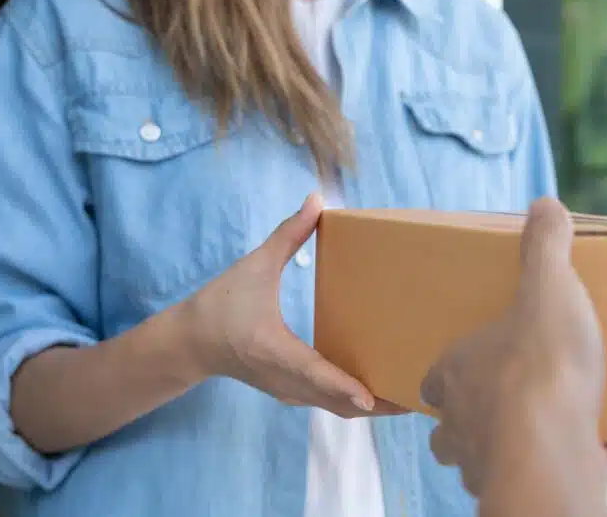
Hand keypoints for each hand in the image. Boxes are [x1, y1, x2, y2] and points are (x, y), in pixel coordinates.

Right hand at [181, 193, 401, 417]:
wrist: (189, 343)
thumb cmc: (220, 304)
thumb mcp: (253, 266)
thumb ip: (287, 234)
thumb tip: (316, 199)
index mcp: (273, 349)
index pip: (313, 373)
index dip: (342, 386)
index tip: (371, 397)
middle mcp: (284, 379)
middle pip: (335, 401)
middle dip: (376, 403)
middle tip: (417, 398)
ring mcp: (288, 391)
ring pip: (335, 408)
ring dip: (370, 406)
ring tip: (409, 397)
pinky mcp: (291, 392)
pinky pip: (328, 402)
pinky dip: (355, 401)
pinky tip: (381, 390)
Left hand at [420, 198, 606, 495]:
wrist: (552, 446)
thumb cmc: (539, 363)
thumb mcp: (548, 288)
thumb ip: (545, 248)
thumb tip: (544, 204)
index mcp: (456, 373)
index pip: (436, 376)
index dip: (452, 371)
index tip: (477, 362)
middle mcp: (461, 423)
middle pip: (451, 428)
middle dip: (475, 419)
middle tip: (513, 400)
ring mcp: (486, 464)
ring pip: (485, 461)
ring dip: (514, 446)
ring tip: (556, 428)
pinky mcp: (523, 489)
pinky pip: (540, 476)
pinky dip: (567, 463)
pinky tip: (603, 452)